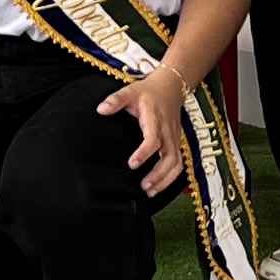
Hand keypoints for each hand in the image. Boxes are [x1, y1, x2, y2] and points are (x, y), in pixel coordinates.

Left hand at [97, 68, 191, 194]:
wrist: (171, 87)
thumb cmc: (148, 92)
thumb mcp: (130, 91)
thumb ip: (115, 100)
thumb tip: (100, 110)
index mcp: (155, 119)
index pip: (153, 139)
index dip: (144, 153)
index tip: (132, 164)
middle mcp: (167, 131)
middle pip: (169, 157)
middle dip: (158, 174)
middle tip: (144, 187)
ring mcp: (174, 138)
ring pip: (177, 163)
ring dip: (165, 180)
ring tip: (150, 192)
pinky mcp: (177, 143)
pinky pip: (179, 163)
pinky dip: (171, 177)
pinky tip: (159, 187)